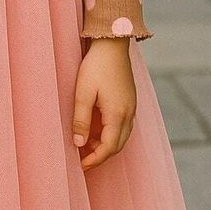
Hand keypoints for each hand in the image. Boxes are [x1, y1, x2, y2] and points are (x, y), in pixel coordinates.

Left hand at [71, 38, 135, 170]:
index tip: (80, 165)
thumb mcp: (82, 93)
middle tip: (82, 160)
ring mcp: (131, 107)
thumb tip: (79, 144)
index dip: (95, 159)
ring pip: (122, 136)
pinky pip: (123, 125)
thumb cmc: (96, 66)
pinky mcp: (129, 100)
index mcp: (118, 114)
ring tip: (86, 146)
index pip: (109, 148)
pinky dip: (111, 134)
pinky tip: (96, 130)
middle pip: (118, 145)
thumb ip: (81, 120)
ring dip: (106, 145)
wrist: (112, 44)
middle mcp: (129, 113)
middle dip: (101, 156)